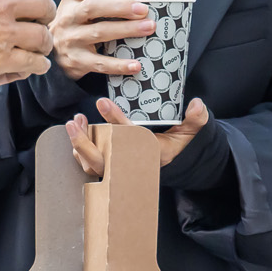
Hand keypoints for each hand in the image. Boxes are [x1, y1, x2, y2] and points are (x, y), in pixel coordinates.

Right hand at [0, 0, 56, 82]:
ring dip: (43, 43)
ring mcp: (5, 32)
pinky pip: (34, 62)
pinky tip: (35, 65)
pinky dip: (38, 65)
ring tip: (37, 46)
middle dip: (45, 16)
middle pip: (45, 7)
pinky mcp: (1, 59)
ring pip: (43, 37)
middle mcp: (4, 3)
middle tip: (39, 22)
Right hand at [50, 0, 156, 79]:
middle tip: (143, 8)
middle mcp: (69, 16)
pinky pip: (99, 63)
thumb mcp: (77, 7)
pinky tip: (136, 65)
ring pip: (99, 33)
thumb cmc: (72, 25)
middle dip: (119, 6)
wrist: (46, 52)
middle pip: (93, 7)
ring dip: (126, 30)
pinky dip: (119, 64)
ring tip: (148, 27)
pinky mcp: (75, 60)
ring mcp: (70, 39)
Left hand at [66, 96, 208, 177]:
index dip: (115, 120)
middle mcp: (130, 164)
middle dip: (85, 142)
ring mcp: (117, 167)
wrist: (171, 160)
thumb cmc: (176, 144)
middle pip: (102, 161)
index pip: (128, 137)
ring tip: (74, 122)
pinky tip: (76, 130)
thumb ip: (196, 119)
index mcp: (148, 154)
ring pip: (92, 164)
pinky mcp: (109, 166)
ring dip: (80, 144)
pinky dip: (79, 150)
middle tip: (75, 120)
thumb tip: (197, 104)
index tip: (103, 102)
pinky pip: (89, 164)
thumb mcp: (189, 133)